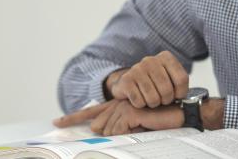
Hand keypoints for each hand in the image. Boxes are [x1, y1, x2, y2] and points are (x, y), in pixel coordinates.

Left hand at [54, 99, 183, 135]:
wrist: (180, 114)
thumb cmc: (161, 122)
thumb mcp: (136, 125)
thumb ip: (117, 125)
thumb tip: (98, 128)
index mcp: (118, 106)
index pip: (91, 112)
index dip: (73, 118)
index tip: (57, 123)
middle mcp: (118, 103)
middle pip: (100, 125)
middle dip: (112, 133)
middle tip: (134, 128)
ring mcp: (124, 104)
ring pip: (109, 130)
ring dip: (124, 134)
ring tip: (142, 127)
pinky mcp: (130, 109)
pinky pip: (119, 129)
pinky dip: (129, 132)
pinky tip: (142, 125)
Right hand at [106, 51, 188, 107]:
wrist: (129, 82)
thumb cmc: (154, 83)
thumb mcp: (171, 78)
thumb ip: (181, 84)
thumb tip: (191, 101)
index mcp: (166, 57)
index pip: (182, 79)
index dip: (181, 92)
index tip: (177, 96)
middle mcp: (151, 60)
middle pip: (167, 90)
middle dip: (166, 100)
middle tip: (162, 100)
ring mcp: (137, 69)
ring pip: (153, 98)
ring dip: (153, 104)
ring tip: (151, 99)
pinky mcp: (126, 80)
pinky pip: (139, 101)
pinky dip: (141, 105)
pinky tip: (140, 98)